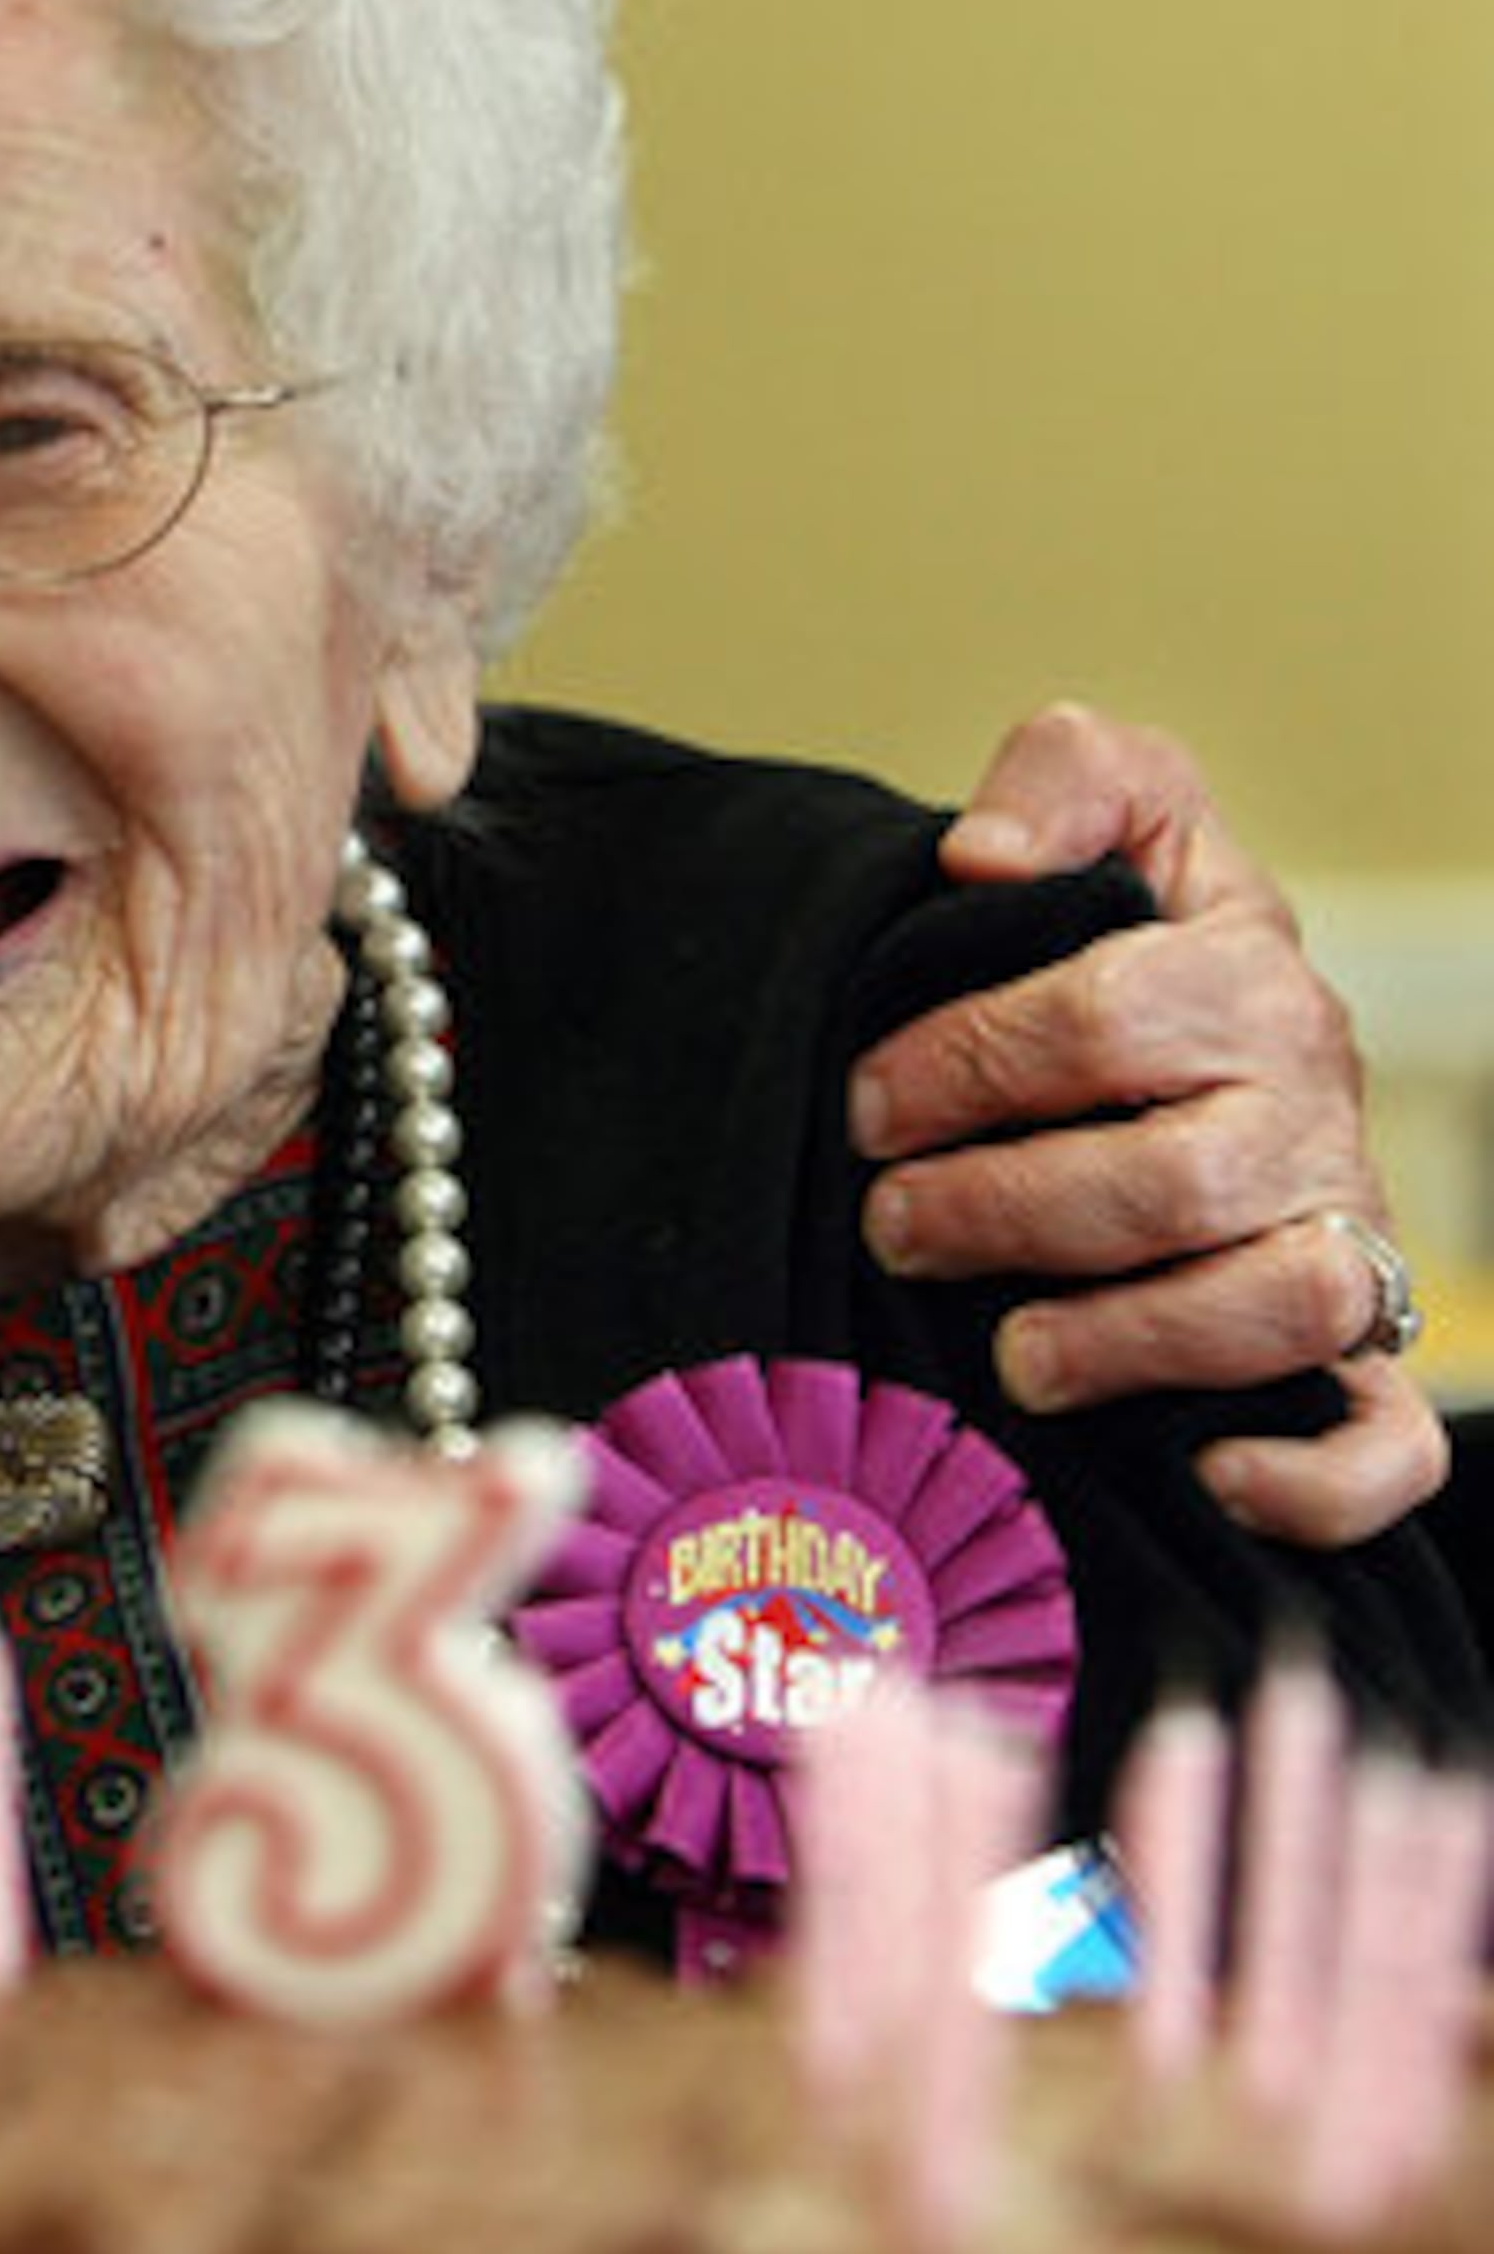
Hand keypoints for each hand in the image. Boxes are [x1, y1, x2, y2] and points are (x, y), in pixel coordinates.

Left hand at [845, 702, 1447, 1547]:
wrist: (1217, 1043)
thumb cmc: (1134, 936)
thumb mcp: (1120, 814)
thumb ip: (1067, 777)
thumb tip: (980, 855)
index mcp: (1246, 976)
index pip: (1106, 1017)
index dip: (968, 1060)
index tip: (867, 1103)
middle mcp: (1308, 1111)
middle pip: (1176, 1178)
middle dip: (1008, 1208)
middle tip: (893, 1224)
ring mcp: (1345, 1237)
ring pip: (1283, 1305)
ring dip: (1132, 1338)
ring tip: (1008, 1351)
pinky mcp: (1362, 1355)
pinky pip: (1386, 1440)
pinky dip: (1313, 1477)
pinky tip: (1206, 1473)